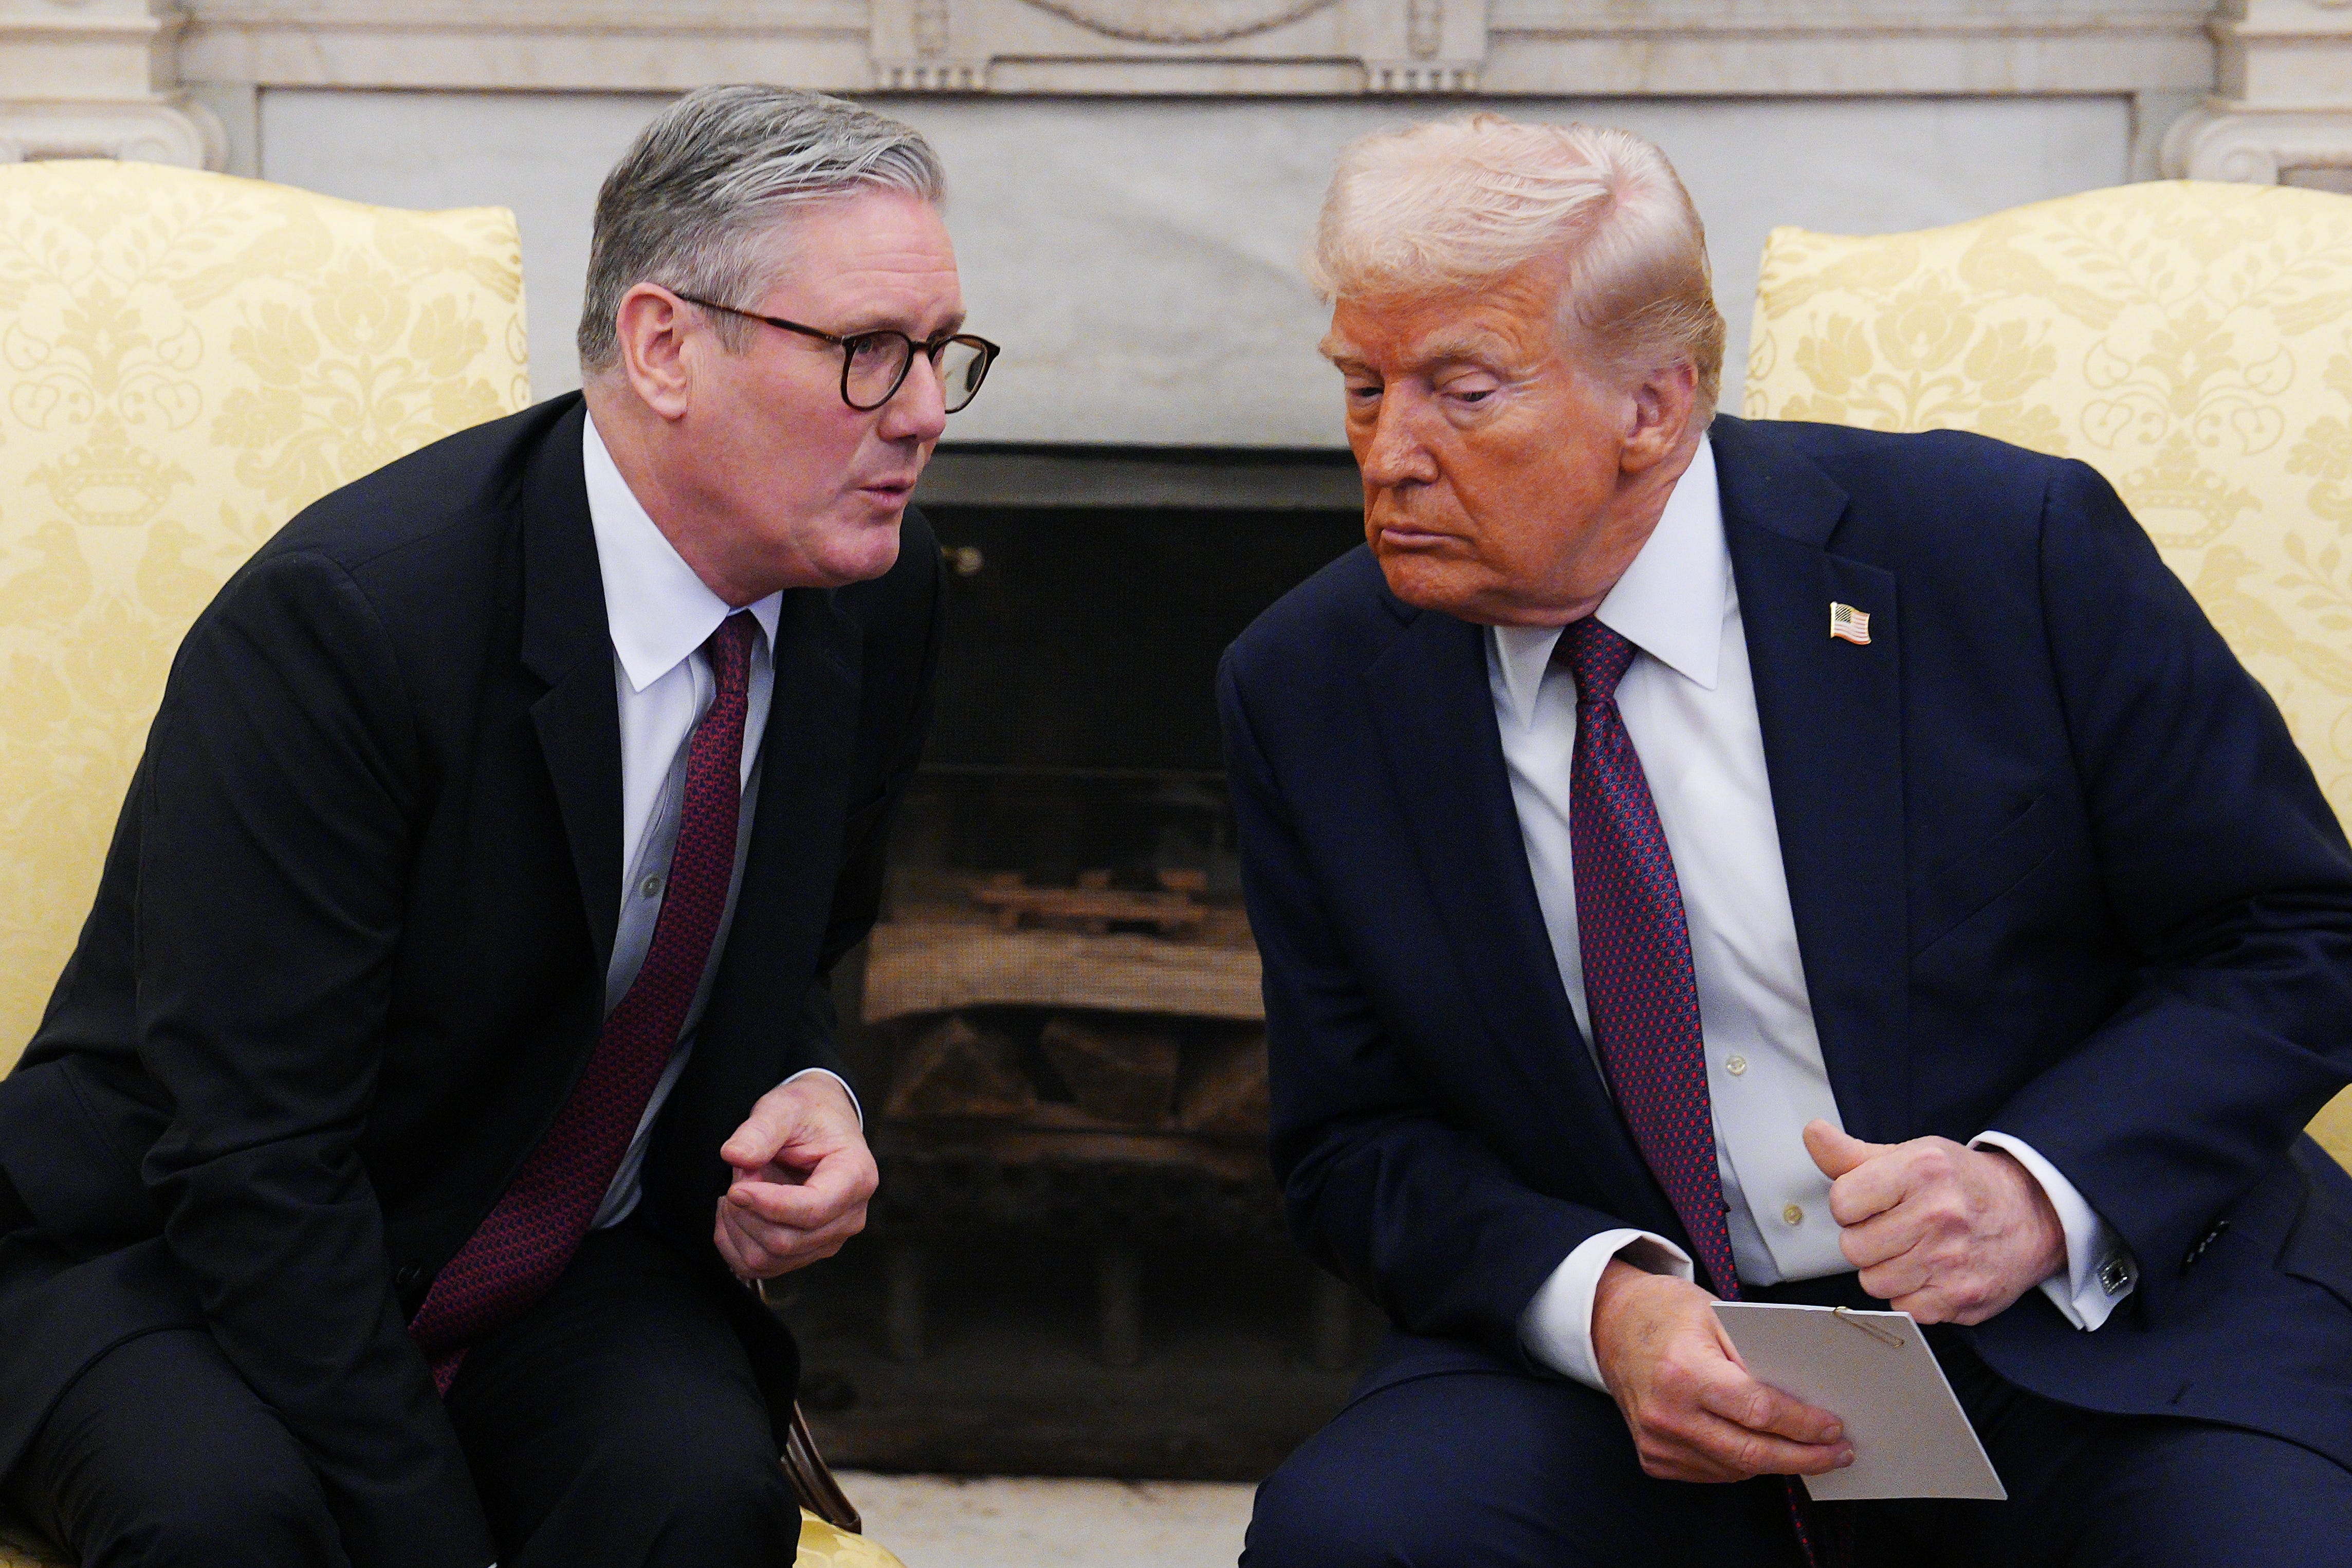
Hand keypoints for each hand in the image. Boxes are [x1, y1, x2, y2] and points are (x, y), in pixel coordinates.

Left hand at [712, 1074, 877, 1280]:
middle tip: (737, 1177)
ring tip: (736, 1190)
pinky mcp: (806, 1252)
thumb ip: (760, 1130)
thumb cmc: (807, 1114)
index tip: (735, 1189)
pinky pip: (761, 1267)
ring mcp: (829, 1239)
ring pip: (770, 1259)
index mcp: (856, 1176)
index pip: (813, 1210)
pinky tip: (735, 1213)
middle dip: (747, 1212)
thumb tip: (735, 1156)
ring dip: (738, 1227)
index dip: (768, 1205)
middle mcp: (849, 1216)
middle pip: (787, 1240)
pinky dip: (734, 1243)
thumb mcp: (784, 1108)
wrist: (819, 1125)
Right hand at [1591, 1260, 1852, 1482]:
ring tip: (1808, 1451)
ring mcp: (1657, 1441)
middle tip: (1837, 1453)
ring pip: (1736, 1468)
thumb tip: (1806, 1392)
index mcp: (1682, 1371)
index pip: (1757, 1410)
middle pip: (1751, 1452)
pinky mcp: (1654, 1457)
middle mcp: (1666, 1413)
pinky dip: (1742, 1463)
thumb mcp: (1716, 1314)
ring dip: (1776, 1462)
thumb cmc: (1666, 1313)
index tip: (1833, 1427)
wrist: (1611, 1325)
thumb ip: (1756, 1353)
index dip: (1803, 1424)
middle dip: (1803, 1457)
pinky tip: (1760, 1447)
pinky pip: (1713, 1472)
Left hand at [1803, 1120, 2064, 1324]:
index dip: (1850, 1205)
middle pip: (1853, 1247)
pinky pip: (1902, 1307)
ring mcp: (1951, 1260)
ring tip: (1914, 1249)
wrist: (2030, 1215)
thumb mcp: (1910, 1155)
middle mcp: (1938, 1215)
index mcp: (1921, 1170)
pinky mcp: (1961, 1298)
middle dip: (1866, 1238)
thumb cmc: (1961, 1183)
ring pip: (1873, 1281)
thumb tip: (1813, 1133)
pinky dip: (1910, 1294)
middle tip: (1896, 1227)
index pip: (1841, 1202)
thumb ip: (1852, 1154)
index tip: (1872, 1202)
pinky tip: (1930, 1272)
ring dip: (1885, 1269)